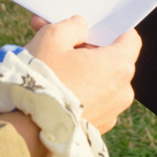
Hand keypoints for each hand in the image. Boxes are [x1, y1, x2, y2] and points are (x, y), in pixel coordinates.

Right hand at [25, 15, 140, 133]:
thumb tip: (80, 27)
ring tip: (47, 62)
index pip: (129, 39)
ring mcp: (110, 113)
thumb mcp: (53, 38)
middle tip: (57, 39)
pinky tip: (52, 87)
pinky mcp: (96, 129)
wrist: (27, 130)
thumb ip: (72, 26)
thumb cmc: (43, 81)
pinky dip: (77, 91)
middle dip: (84, 48)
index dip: (110, 30)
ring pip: (98, 81)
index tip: (91, 28)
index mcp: (118, 66)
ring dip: (78, 69)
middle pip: (110, 60)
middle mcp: (122, 92)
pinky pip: (92, 102)